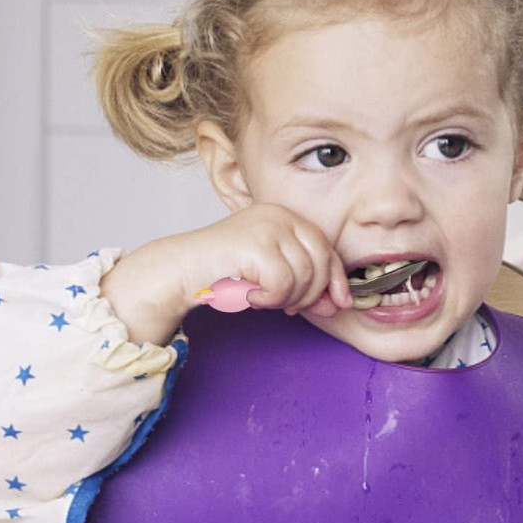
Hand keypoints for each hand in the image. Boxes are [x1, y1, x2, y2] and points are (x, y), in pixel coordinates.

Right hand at [174, 201, 352, 319]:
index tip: (339, 303)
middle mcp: (280, 215)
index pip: (326, 247)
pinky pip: (282, 284)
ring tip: (263, 299)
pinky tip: (251, 296)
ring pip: (304, 276)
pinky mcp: (257, 244)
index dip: (336, 279)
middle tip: (288, 308)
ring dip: (285, 299)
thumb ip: (305, 285)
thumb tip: (337, 305)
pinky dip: (269, 300)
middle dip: (310, 294)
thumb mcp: (274, 274)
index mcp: (286, 216)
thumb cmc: (226, 272)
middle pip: (321, 261)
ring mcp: (268, 227)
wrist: (183, 268)